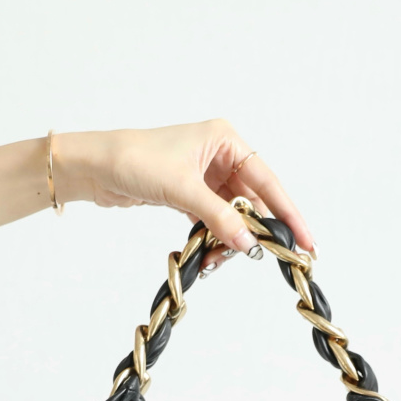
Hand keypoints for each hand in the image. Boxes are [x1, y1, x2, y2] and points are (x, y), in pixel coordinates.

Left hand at [51, 120, 313, 271]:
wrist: (95, 168)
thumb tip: (248, 244)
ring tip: (218, 260)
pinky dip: (214, 239)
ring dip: (230, 240)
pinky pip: (215, 222)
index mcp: (225, 140)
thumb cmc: (134, 160)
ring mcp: (206, 177)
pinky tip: (209, 256)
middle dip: (255, 233)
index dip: (288, 213)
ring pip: (234, 216)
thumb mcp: (182, 189)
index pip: (267, 181)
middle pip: (253, 202)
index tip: (306, 240)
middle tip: (263, 259)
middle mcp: (220, 156)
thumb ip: (218, 217)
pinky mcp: (191, 195)